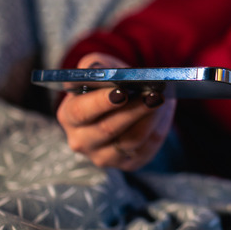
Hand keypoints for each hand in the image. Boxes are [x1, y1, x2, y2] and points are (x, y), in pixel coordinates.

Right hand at [56, 52, 176, 170]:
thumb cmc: (110, 81)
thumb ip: (94, 66)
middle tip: (151, 95)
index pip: (80, 111)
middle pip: (107, 129)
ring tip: (160, 99)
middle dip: (132, 110)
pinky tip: (161, 112)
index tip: (121, 91)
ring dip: (148, 118)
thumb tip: (96, 69)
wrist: (129, 98)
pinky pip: (144, 149)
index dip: (101, 102)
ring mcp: (103, 156)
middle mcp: (82, 140)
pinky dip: (155, 129)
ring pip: (129, 140)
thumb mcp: (100, 67)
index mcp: (68, 116)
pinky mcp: (127, 164)